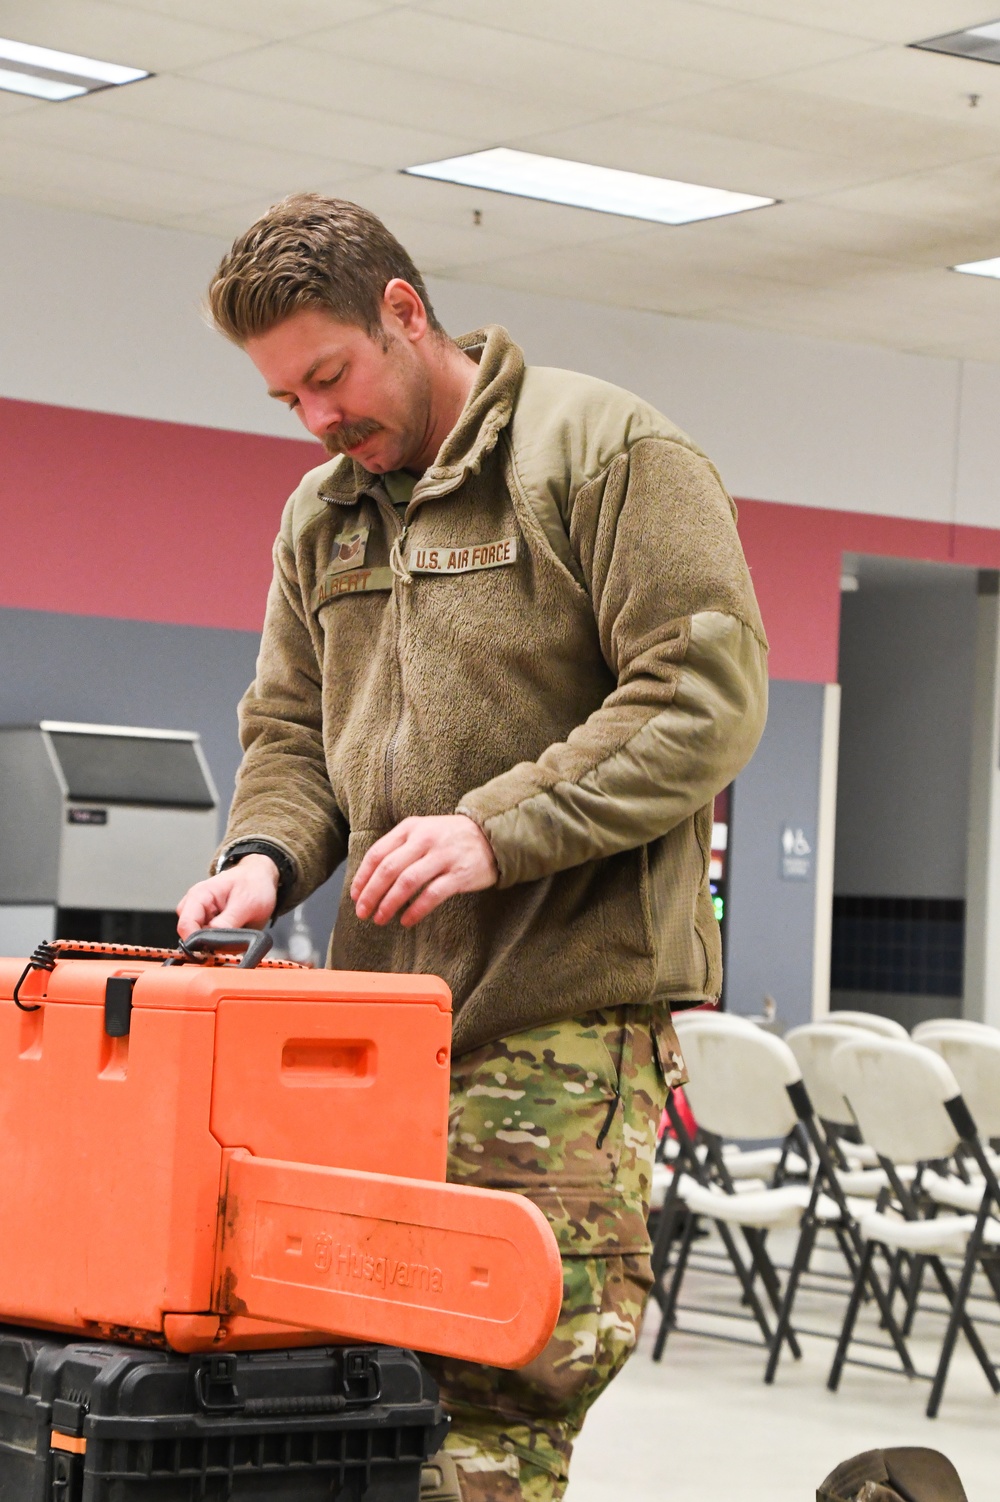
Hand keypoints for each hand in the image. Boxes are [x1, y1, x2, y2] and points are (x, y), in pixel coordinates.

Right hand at [176, 853, 279, 938]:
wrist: (261, 878)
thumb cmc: (254, 884)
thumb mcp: (246, 904)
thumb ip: (228, 922)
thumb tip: (213, 942)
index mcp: (199, 895)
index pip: (186, 925)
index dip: (197, 942)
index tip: (214, 950)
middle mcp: (194, 904)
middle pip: (189, 935)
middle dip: (208, 943)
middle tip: (231, 942)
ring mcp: (200, 914)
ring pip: (199, 939)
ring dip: (216, 942)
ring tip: (236, 931)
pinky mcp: (207, 922)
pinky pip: (208, 938)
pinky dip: (220, 941)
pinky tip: (234, 932)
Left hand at [350, 814, 497, 927]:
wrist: (492, 834)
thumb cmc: (450, 837)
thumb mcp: (423, 831)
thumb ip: (399, 848)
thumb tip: (370, 879)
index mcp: (411, 828)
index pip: (377, 854)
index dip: (362, 877)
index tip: (355, 896)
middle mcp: (425, 839)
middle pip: (388, 869)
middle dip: (371, 894)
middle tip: (363, 913)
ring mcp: (443, 856)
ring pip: (407, 882)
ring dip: (389, 904)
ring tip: (380, 919)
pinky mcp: (459, 874)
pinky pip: (432, 895)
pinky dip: (415, 910)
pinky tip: (406, 920)